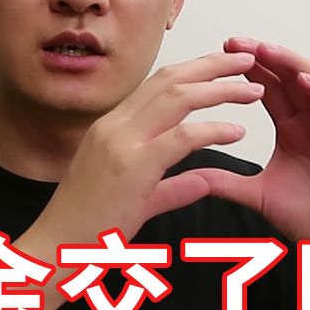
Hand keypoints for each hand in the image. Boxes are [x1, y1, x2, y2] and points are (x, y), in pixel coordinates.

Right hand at [33, 52, 264, 245]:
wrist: (56, 248)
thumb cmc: (87, 227)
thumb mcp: (137, 199)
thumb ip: (173, 187)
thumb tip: (204, 181)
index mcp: (110, 128)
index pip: (155, 85)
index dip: (192, 71)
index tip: (221, 68)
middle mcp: (113, 126)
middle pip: (169, 80)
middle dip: (211, 67)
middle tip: (244, 61)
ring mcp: (120, 142)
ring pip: (177, 98)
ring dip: (219, 90)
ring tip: (252, 89)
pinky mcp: (132, 165)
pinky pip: (181, 137)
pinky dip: (213, 130)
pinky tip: (238, 132)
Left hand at [188, 37, 309, 240]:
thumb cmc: (308, 219)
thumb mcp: (256, 194)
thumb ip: (226, 180)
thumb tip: (186, 171)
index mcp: (293, 128)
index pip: (269, 88)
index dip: (246, 69)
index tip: (218, 54)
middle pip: (291, 78)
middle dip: (264, 57)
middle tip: (234, 43)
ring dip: (292, 65)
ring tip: (265, 51)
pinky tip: (304, 82)